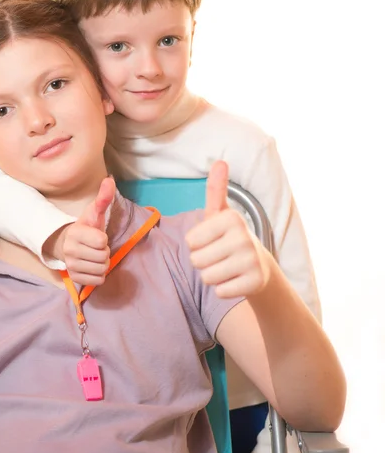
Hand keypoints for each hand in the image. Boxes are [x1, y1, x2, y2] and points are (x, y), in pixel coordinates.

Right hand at [63, 176, 114, 285]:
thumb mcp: (94, 213)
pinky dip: (99, 275)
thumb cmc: (85, 228)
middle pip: (103, 257)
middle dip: (104, 252)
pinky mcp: (74, 278)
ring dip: (102, 263)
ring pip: (102, 269)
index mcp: (75, 233)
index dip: (103, 238)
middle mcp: (70, 251)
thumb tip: (109, 180)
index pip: (102, 241)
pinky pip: (98, 280)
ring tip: (94, 256)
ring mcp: (71, 266)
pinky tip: (92, 266)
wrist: (67, 245)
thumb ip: (103, 198)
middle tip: (96, 247)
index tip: (96, 236)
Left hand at [186, 161, 269, 298]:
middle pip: (196, 260)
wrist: (260, 266)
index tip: (213, 240)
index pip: (190, 241)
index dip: (197, 244)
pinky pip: (220, 291)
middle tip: (220, 256)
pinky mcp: (255, 282)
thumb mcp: (221, 214)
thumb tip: (220, 161)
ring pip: (206, 277)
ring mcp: (252, 261)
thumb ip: (216, 189)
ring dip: (212, 275)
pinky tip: (235, 279)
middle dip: (203, 262)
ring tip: (227, 267)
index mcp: (231, 218)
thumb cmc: (230, 237)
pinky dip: (224, 289)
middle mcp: (244, 237)